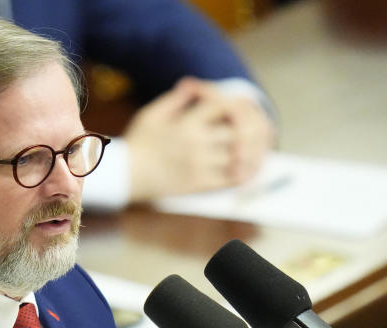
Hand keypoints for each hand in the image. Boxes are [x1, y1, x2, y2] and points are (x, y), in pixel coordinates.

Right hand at [125, 77, 274, 200]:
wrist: (125, 175)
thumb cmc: (138, 142)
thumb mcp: (153, 113)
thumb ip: (176, 99)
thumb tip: (193, 83)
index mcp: (187, 123)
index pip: (223, 105)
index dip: (237, 104)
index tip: (242, 106)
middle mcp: (196, 143)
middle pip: (239, 131)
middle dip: (253, 128)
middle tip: (261, 129)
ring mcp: (199, 165)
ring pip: (239, 156)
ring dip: (254, 152)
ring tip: (260, 149)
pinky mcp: (199, 184)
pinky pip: (229, 180)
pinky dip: (243, 174)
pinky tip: (248, 170)